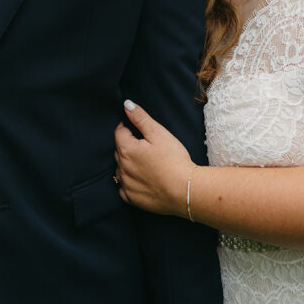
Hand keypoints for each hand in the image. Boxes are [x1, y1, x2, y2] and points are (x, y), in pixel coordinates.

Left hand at [114, 100, 194, 216]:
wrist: (185, 191)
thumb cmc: (174, 160)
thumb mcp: (159, 133)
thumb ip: (140, 118)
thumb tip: (126, 105)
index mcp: (127, 149)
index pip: (119, 132)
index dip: (127, 127)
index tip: (135, 128)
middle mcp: (122, 167)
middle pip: (118, 151)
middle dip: (127, 145)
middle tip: (143, 145)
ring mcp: (126, 184)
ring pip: (120, 169)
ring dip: (127, 164)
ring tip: (144, 162)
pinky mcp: (132, 199)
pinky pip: (123, 188)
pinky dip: (129, 182)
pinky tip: (141, 180)